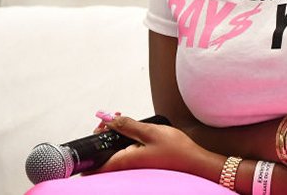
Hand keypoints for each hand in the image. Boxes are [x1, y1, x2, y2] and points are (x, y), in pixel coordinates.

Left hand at [94, 114, 223, 180]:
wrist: (195, 162)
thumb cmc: (176, 150)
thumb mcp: (150, 132)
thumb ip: (128, 126)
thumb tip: (109, 120)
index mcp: (126, 161)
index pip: (97, 163)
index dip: (92, 147)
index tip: (96, 131)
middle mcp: (128, 166)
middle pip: (106, 154)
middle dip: (104, 135)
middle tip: (109, 120)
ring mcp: (136, 165)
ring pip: (117, 151)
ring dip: (116, 135)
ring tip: (121, 120)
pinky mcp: (143, 162)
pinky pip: (128, 151)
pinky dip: (126, 139)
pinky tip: (134, 129)